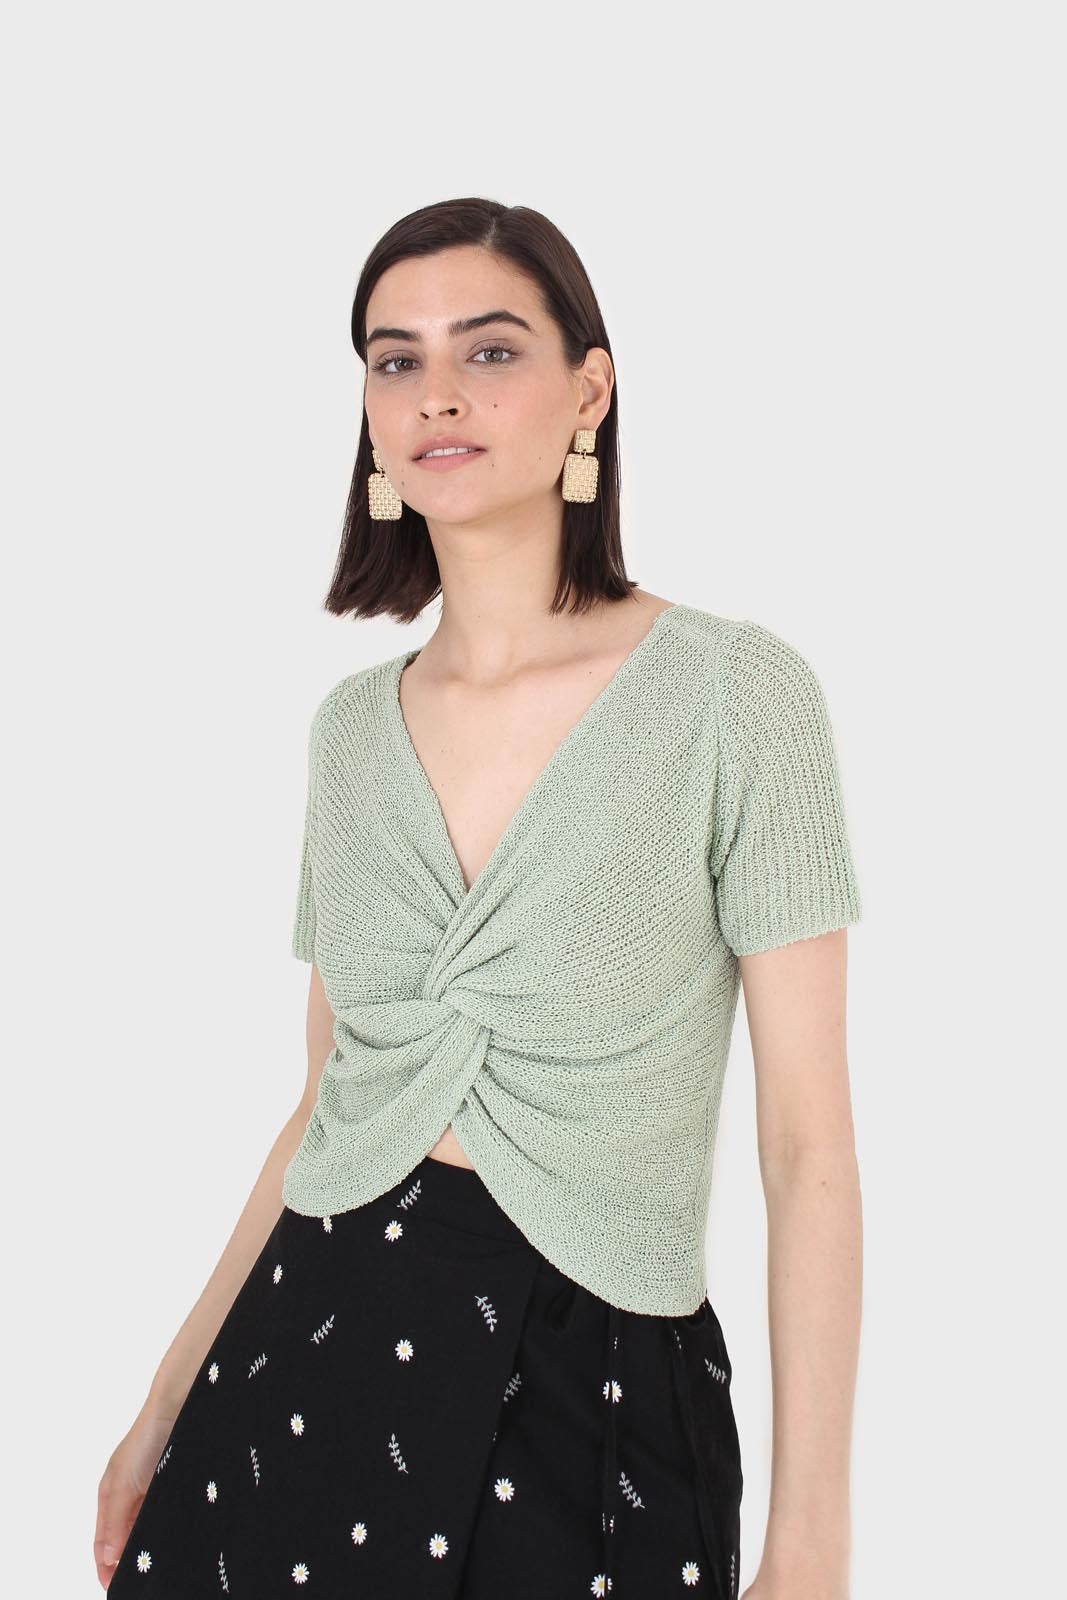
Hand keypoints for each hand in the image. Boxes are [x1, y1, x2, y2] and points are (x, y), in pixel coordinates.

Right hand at [94, 1404, 177, 1587]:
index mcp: (109, 1496)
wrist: (179, 1408)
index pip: (103, 1542)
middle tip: (136, 1582)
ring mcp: (153, 1493)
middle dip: (128, 1562)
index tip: (112, 1587)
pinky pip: (168, 1519)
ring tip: (155, 1569)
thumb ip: (115, 1522)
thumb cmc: (146, 1439)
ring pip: (147, 1531)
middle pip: (125, 1541)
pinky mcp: (175, 1489)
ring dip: (149, 1549)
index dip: (105, 1566)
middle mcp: (130, 1497)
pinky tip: (172, 1545)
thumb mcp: (122, 1483)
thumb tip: (109, 1557)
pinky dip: (167, 1534)